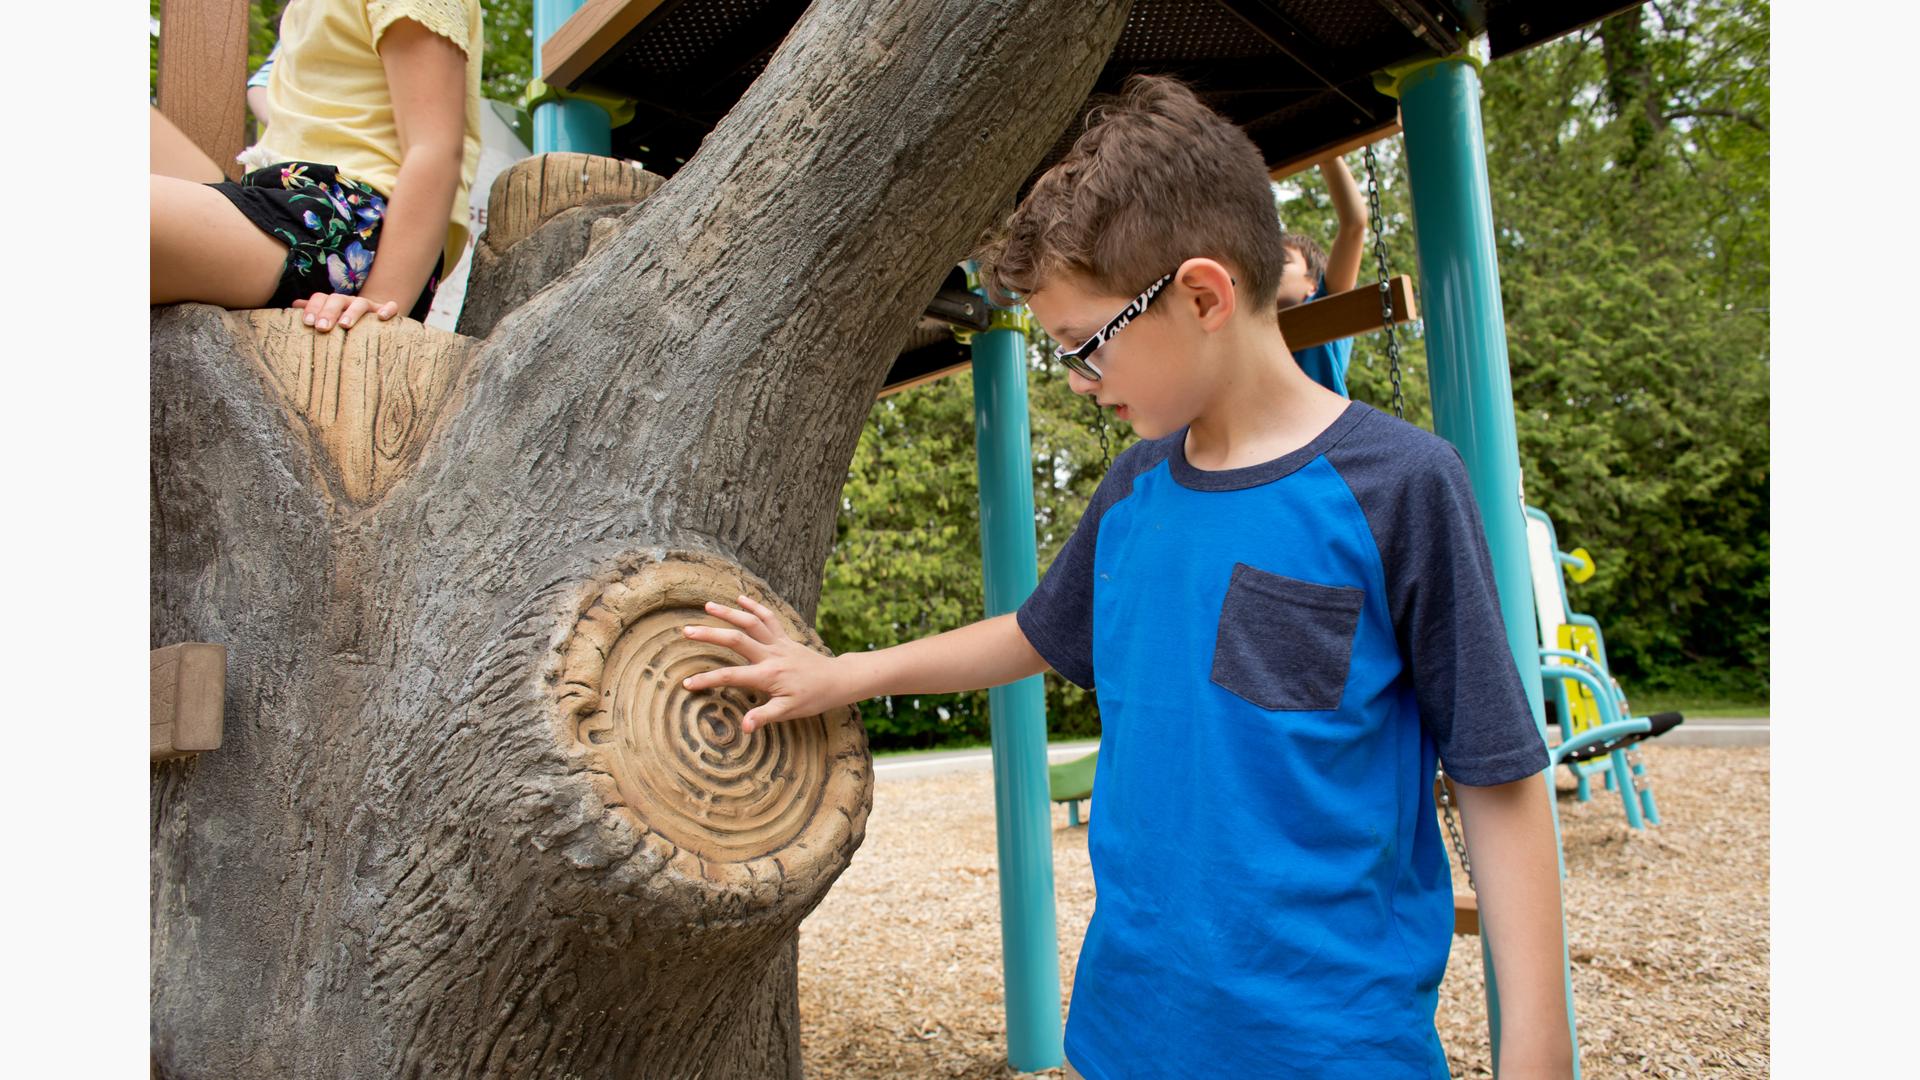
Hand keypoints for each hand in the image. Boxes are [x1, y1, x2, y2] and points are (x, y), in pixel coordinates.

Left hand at [293, 291, 401, 331]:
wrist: (372, 324)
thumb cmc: (345, 325)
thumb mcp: (329, 320)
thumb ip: (314, 312)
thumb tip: (294, 304)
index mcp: (333, 303)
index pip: (321, 298)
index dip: (313, 308)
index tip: (308, 323)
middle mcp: (350, 302)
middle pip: (338, 299)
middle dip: (328, 312)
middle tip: (321, 328)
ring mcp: (370, 306)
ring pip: (360, 303)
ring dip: (352, 312)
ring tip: (344, 325)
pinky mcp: (386, 313)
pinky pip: (390, 307)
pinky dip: (387, 309)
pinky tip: (381, 317)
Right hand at [681, 595, 845, 732]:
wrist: (836, 680)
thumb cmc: (812, 698)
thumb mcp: (789, 712)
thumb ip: (764, 716)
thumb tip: (744, 727)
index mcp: (768, 675)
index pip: (731, 676)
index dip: (707, 680)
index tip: (687, 683)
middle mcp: (771, 655)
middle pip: (736, 640)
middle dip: (710, 635)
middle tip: (686, 631)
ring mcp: (778, 643)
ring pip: (751, 623)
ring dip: (729, 613)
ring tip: (707, 605)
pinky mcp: (785, 637)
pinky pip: (769, 618)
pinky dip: (755, 606)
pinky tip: (740, 597)